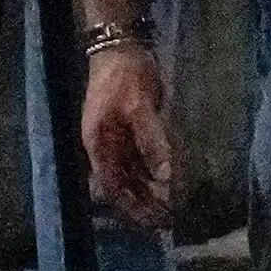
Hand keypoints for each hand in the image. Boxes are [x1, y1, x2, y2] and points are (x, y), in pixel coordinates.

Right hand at [81, 44, 176, 233]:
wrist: (121, 49)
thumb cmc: (128, 77)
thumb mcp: (142, 107)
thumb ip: (153, 141)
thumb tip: (165, 175)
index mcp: (100, 145)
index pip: (115, 187)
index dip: (133, 206)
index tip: (155, 220)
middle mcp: (104, 148)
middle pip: (122, 186)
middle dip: (142, 205)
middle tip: (167, 222)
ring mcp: (115, 140)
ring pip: (130, 176)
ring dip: (148, 192)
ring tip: (170, 208)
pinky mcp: (127, 131)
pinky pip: (138, 161)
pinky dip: (151, 174)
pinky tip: (166, 183)